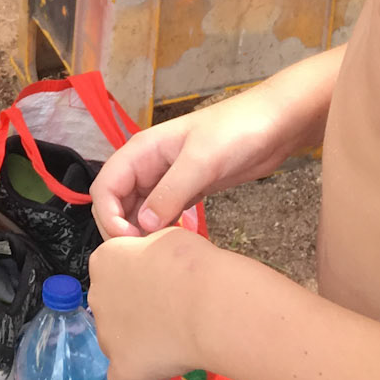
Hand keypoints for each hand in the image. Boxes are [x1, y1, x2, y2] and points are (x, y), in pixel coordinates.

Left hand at [89, 226, 215, 379]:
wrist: (208, 301)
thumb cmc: (194, 263)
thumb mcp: (166, 238)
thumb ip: (151, 254)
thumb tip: (157, 264)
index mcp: (105, 261)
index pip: (114, 274)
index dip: (140, 283)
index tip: (164, 288)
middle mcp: (97, 296)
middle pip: (113, 310)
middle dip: (137, 314)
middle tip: (171, 315)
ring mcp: (107, 334)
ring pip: (117, 344)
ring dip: (139, 345)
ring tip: (175, 342)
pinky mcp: (122, 368)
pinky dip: (140, 379)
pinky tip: (162, 371)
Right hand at [92, 81, 300, 237]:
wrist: (275, 124)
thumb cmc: (236, 131)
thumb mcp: (201, 161)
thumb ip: (170, 192)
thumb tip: (142, 225)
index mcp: (141, 151)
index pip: (105, 187)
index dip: (108, 216)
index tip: (131, 242)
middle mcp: (148, 166)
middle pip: (116, 202)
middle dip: (121, 229)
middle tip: (146, 256)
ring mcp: (167, 179)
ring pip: (137, 211)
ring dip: (141, 233)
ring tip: (160, 254)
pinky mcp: (187, 191)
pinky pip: (161, 215)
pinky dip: (160, 231)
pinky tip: (174, 245)